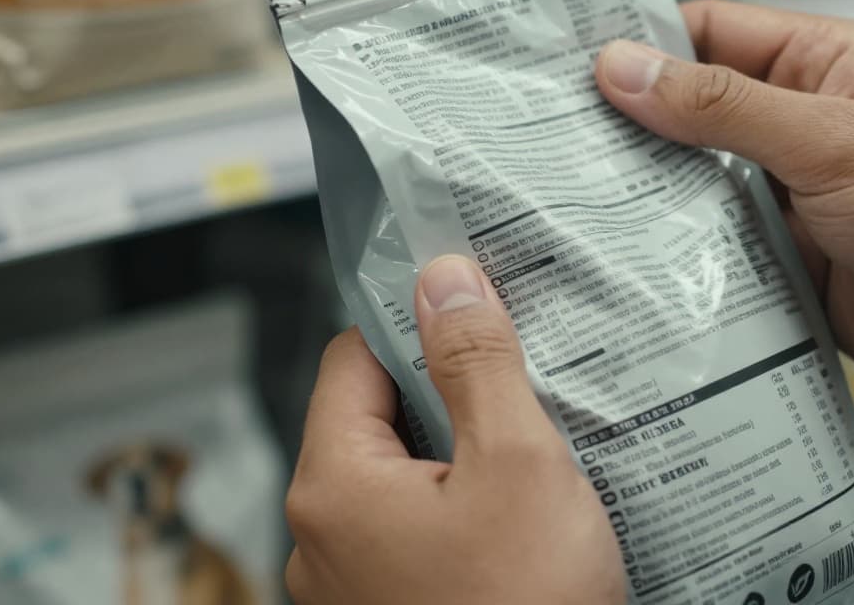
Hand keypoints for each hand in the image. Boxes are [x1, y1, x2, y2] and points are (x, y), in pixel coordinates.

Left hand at [284, 255, 623, 604]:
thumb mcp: (517, 461)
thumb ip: (476, 362)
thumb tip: (443, 279)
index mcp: (333, 485)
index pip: (352, 357)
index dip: (415, 325)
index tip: (474, 315)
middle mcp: (321, 538)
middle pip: (377, 419)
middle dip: (450, 397)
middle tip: (522, 391)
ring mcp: (350, 586)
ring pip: (403, 482)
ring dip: (461, 461)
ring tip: (532, 459)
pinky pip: (416, 536)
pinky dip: (462, 516)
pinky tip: (521, 522)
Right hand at [596, 0, 853, 465]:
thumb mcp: (831, 144)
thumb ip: (723, 108)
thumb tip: (620, 67)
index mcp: (817, 64)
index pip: (707, 33)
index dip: (639, 45)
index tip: (561, 73)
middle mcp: (797, 122)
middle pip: (689, 112)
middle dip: (626, 130)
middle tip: (541, 150)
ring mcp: (788, 194)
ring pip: (693, 185)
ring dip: (644, 200)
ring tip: (561, 211)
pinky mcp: (785, 259)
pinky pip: (713, 250)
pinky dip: (672, 258)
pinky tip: (617, 269)